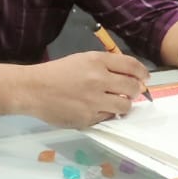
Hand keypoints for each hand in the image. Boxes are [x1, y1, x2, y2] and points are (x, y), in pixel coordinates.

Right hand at [22, 52, 149, 128]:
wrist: (32, 89)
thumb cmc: (56, 72)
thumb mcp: (81, 60)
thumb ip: (105, 66)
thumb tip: (130, 77)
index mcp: (96, 61)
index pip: (131, 65)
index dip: (142, 72)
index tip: (145, 77)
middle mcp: (98, 80)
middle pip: (132, 87)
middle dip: (136, 90)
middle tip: (131, 92)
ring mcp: (94, 101)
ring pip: (125, 106)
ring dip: (124, 105)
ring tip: (116, 103)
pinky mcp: (88, 118)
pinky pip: (108, 118)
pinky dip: (107, 114)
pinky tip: (98, 110)